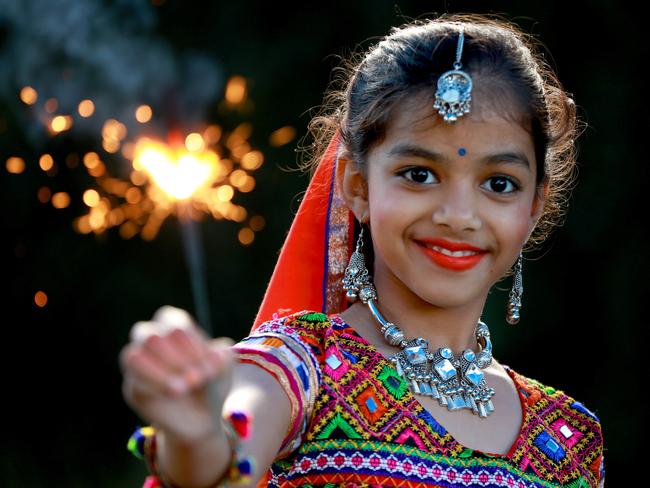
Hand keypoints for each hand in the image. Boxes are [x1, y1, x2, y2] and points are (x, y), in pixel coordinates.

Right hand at [119, 306, 233, 442]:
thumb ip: (223, 356)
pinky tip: (176, 395)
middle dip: (176, 357)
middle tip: (197, 379)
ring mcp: (139, 365)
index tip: (210, 364)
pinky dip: (157, 388)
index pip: (173, 321)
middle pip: (151, 335)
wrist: (203, 418)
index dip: (191, 340)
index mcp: (173, 329)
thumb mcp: (224, 368)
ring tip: (184, 389)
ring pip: (133, 356)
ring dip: (161, 373)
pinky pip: (135, 383)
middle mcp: (151, 342)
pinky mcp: (132, 389)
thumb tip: (216, 354)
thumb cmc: (212, 384)